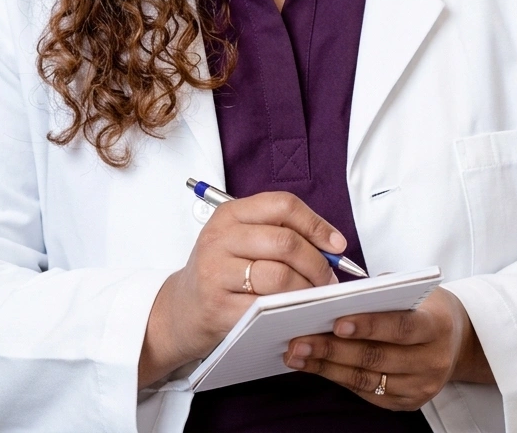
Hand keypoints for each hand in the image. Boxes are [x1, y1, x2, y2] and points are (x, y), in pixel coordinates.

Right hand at [138, 192, 344, 387]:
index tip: (337, 244)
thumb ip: (281, 233)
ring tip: (316, 296)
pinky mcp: (217, 308)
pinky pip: (265, 307)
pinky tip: (297, 312)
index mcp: (230, 214)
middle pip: (286, 242)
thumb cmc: (222, 272)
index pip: (283, 205)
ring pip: (280, 276)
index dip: (316, 224)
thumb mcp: (242, 239)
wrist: (180, 311)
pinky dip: (289, 310)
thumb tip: (333, 245)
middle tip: (330, 278)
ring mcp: (216, 273)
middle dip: (318, 262)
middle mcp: (220, 238)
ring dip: (307, 289)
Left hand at [283, 288, 494, 409]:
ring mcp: (421, 387)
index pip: (401, 327)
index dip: (369, 325)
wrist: (456, 341)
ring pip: (367, 380)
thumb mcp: (416, 292)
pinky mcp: (408, 404)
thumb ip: (384, 292)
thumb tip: (338, 295)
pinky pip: (367, 393)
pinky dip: (338, 379)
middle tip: (300, 340)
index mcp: (437, 326)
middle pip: (377, 358)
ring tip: (298, 354)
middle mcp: (432, 361)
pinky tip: (317, 367)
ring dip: (327, 367)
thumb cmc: (427, 308)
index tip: (336, 322)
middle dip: (334, 349)